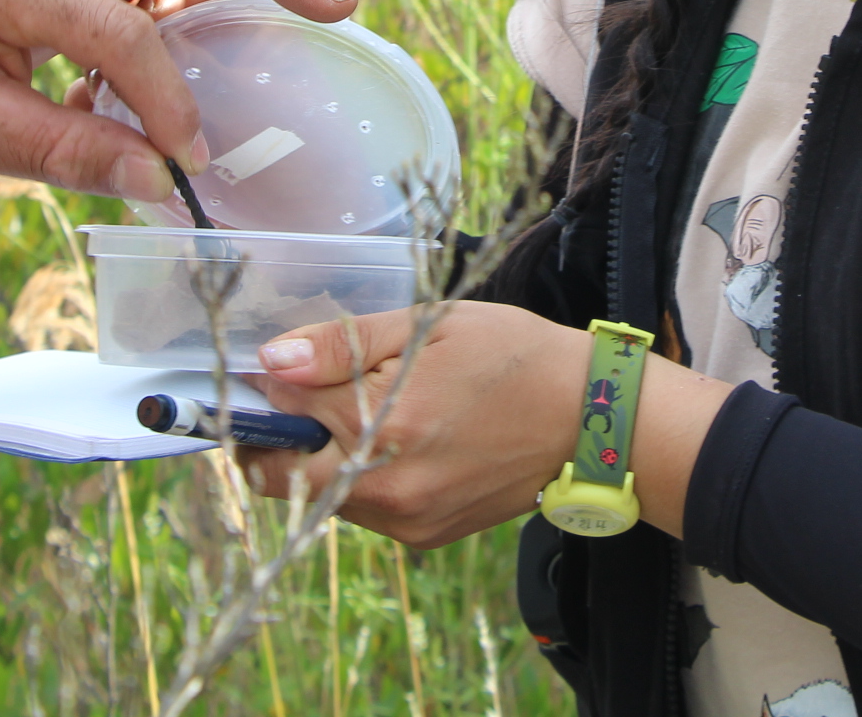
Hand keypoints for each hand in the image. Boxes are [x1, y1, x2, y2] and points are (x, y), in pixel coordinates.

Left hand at [243, 303, 593, 548]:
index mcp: (380, 425)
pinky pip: (362, 510)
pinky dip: (360, 478)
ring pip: (320, 495)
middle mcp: (384, 486)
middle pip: (281, 476)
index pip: (282, 408)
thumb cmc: (512, 356)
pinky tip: (400, 441)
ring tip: (368, 412)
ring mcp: (404, 519)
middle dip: (278, 437)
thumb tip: (272, 361)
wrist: (589, 418)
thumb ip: (342, 345)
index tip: (282, 366)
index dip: (274, 381)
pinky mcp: (422, 535)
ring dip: (322, 458)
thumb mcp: (429, 326)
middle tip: (300, 401)